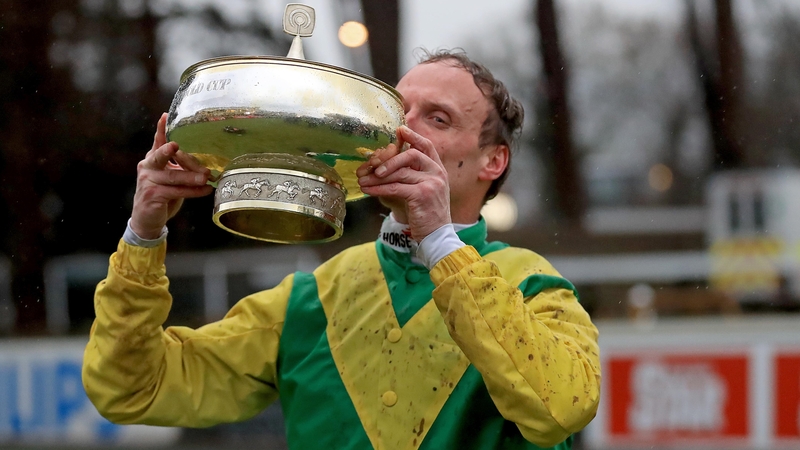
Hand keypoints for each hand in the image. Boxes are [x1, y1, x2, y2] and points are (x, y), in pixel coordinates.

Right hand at [130, 113, 212, 238]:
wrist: (147, 219)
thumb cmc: (162, 194)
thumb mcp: (171, 177)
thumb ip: (180, 167)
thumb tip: (206, 162)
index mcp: (153, 159)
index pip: (158, 141)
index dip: (162, 129)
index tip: (166, 116)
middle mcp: (147, 166)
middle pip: (159, 155)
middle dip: (168, 150)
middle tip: (176, 146)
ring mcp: (148, 181)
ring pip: (173, 176)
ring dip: (192, 177)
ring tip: (207, 176)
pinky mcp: (153, 195)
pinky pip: (177, 191)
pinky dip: (194, 191)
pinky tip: (206, 190)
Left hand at [356, 126, 450, 240]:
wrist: (437, 236)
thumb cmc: (427, 214)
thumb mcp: (425, 191)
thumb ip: (415, 176)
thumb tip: (389, 165)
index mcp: (438, 170)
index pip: (427, 146)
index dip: (413, 137)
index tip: (400, 130)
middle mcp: (437, 173)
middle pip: (410, 155)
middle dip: (388, 159)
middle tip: (371, 166)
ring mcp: (431, 183)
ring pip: (400, 173)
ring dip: (377, 176)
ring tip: (362, 180)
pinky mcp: (422, 195)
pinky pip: (395, 187)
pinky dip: (378, 188)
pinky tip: (368, 190)